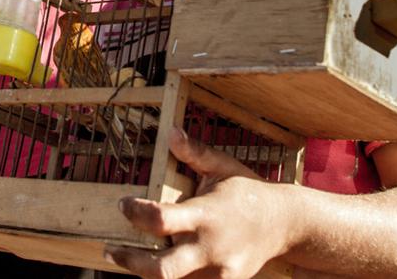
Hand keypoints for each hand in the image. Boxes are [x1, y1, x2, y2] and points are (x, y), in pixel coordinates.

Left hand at [104, 129, 290, 278]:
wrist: (286, 224)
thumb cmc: (248, 191)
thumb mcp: (223, 167)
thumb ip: (195, 153)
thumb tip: (171, 132)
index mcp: (206, 214)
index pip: (161, 219)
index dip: (135, 213)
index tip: (123, 205)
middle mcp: (211, 247)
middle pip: (162, 269)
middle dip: (131, 262)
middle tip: (110, 251)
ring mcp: (219, 270)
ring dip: (146, 272)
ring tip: (128, 258)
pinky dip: (174, 277)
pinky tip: (158, 264)